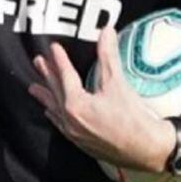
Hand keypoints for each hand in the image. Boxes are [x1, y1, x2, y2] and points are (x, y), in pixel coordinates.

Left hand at [28, 26, 176, 172]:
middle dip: (47, 75)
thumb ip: (108, 56)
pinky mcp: (81, 143)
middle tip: (38, 62)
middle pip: (55, 92)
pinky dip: (54, 115)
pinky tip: (52, 113)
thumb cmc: (133, 118)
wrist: (146, 150)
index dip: (59, 60)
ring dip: (45, 97)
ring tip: (34, 88)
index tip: (53, 48)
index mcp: (76, 104)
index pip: (65, 76)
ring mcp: (74, 133)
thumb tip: (106, 31)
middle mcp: (70, 120)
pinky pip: (60, 125)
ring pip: (54, 110)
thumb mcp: (118, 84)